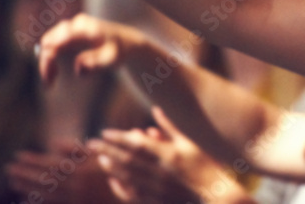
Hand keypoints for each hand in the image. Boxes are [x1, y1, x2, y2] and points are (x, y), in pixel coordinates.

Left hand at [6, 140, 118, 203]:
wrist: (125, 198)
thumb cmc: (115, 172)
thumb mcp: (101, 155)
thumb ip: (78, 149)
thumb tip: (53, 143)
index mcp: (81, 170)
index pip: (50, 164)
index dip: (33, 160)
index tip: (18, 155)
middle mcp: (74, 186)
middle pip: (43, 178)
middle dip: (24, 173)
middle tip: (9, 168)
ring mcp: (73, 199)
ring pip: (44, 193)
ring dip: (26, 187)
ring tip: (13, 180)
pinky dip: (36, 201)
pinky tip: (25, 199)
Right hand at [38, 14, 142, 85]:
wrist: (127, 42)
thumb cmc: (119, 50)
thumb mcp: (111, 58)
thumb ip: (95, 63)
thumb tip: (78, 69)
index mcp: (85, 28)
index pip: (59, 40)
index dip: (49, 58)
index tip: (49, 77)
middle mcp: (76, 24)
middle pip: (49, 40)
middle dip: (46, 61)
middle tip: (49, 81)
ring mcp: (72, 27)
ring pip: (48, 42)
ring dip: (47, 61)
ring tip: (51, 80)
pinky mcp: (70, 33)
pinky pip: (53, 44)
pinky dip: (50, 58)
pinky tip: (54, 73)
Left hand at [91, 107, 251, 203]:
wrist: (214, 197)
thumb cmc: (205, 166)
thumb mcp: (190, 143)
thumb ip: (170, 127)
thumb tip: (156, 109)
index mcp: (169, 155)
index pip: (137, 144)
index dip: (119, 138)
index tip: (104, 132)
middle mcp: (160, 171)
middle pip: (127, 159)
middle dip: (107, 150)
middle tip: (90, 143)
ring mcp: (156, 188)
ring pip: (126, 176)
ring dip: (111, 166)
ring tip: (99, 158)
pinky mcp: (155, 200)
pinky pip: (132, 194)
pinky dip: (120, 186)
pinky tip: (113, 179)